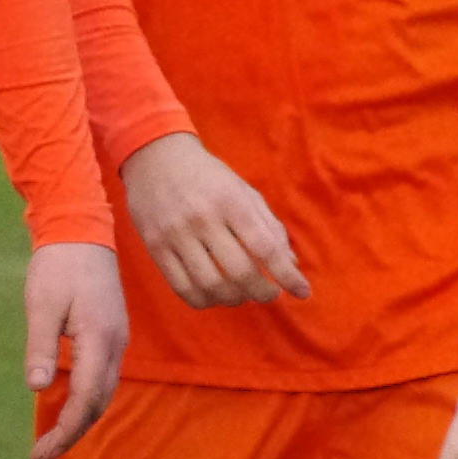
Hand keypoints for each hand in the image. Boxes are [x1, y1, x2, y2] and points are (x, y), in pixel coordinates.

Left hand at [24, 241, 127, 458]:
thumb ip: (41, 347)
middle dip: (71, 433)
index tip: (39, 453)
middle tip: (39, 455)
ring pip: (103, 393)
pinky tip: (67, 407)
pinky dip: (86, 400)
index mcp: (99, 339)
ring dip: (79, 419)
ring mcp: (117, 340)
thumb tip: (38, 388)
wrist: (82, 231)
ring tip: (50, 439)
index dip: (64, 432)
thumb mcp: (41, 306)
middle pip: (98, 404)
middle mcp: (115, 344)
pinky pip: (103, 378)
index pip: (85, 401)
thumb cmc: (58, 266)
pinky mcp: (111, 334)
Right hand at [119, 131, 309, 308]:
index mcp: (231, 201)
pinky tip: (214, 295)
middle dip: (261, 292)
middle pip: (239, 272)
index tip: (302, 291)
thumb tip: (289, 263)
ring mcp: (176, 235)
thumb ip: (269, 225)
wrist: (155, 157)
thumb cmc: (207, 176)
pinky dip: (204, 301)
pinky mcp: (155, 247)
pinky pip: (181, 288)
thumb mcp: (243, 191)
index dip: (286, 275)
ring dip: (233, 299)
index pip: (264, 247)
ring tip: (241, 294)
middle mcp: (203, 218)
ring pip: (210, 285)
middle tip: (269, 293)